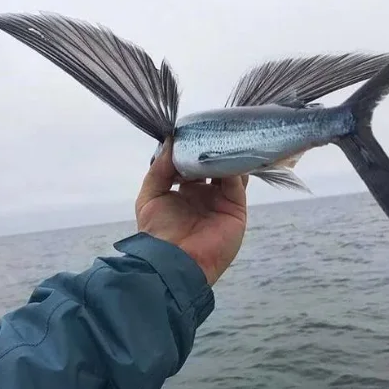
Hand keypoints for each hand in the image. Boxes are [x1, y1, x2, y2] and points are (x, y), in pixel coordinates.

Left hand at [136, 139, 247, 285]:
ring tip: (225, 135)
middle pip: (214, 166)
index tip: (194, 129)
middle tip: (214, 127)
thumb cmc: (158, 230)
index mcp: (185, 191)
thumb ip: (159, 168)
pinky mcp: (236, 209)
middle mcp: (205, 195)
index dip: (193, 148)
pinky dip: (235, 168)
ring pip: (229, 172)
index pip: (193, 164)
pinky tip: (229, 153)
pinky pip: (238, 184)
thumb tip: (170, 141)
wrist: (174, 261)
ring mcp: (222, 201)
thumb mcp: (150, 195)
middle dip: (213, 149)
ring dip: (227, 156)